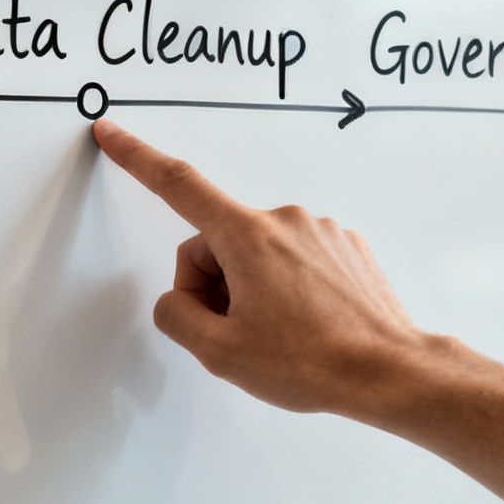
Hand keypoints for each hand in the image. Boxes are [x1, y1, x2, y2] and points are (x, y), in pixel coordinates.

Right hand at [91, 119, 434, 418]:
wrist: (390, 371)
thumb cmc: (311, 362)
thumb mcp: (220, 352)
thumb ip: (177, 316)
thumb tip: (178, 301)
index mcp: (247, 235)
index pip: (178, 185)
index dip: (138, 157)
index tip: (112, 132)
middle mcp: (285, 218)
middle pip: (217, 242)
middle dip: (213, 285)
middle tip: (237, 334)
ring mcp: (320, 230)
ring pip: (257, 253)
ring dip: (253, 289)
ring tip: (281, 336)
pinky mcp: (346, 246)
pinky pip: (295, 259)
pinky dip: (289, 288)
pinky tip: (308, 325)